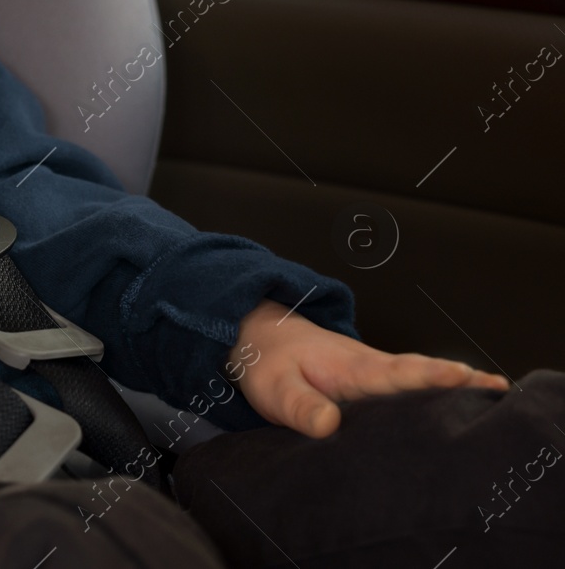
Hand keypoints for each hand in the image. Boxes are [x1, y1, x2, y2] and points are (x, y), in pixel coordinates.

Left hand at [227, 298, 509, 438]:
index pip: (394, 372)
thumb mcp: (274, 388)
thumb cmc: (270, 364)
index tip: (462, 375)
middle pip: (422, 374)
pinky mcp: (375, 386)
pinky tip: (462, 410)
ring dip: (457, 387)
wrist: (262, 338)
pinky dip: (439, 393)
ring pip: (420, 380)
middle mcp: (372, 368)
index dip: (427, 376)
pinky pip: (411, 389)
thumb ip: (300, 407)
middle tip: (501, 390)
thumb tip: (329, 425)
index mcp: (351, 368)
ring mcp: (376, 375)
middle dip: (461, 381)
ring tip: (499, 398)